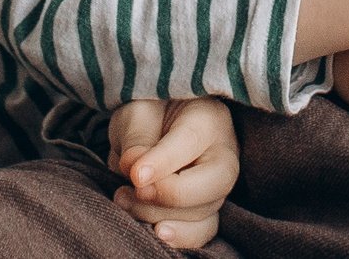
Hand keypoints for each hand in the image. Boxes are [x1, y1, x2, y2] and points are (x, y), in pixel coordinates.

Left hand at [107, 97, 237, 250]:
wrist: (154, 122)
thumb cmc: (147, 111)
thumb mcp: (136, 112)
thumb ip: (137, 140)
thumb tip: (136, 174)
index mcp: (208, 118)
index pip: (190, 142)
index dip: (162, 163)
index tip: (134, 174)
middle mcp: (223, 153)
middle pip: (214, 184)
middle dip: (169, 194)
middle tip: (134, 187)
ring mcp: (218, 184)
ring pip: (203, 212)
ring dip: (160, 215)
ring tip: (124, 198)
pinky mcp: (207, 208)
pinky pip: (203, 230)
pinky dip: (179, 236)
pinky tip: (154, 231)